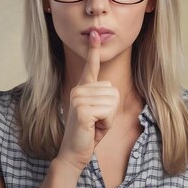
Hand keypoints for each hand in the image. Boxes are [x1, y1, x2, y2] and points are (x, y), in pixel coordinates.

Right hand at [57, 30, 118, 171]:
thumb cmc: (88, 133)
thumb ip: (103, 99)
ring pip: (113, 102)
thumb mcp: (99, 113)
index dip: (93, 51)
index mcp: (82, 89)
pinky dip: (106, 124)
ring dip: (108, 118)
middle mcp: (78, 90)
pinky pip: (109, 112)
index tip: (94, 34)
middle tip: (96, 122)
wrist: (74, 153)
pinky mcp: (82, 109)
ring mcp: (78, 98)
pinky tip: (93, 128)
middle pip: (113, 91)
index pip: (90, 67)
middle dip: (111, 111)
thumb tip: (110, 88)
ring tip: (94, 125)